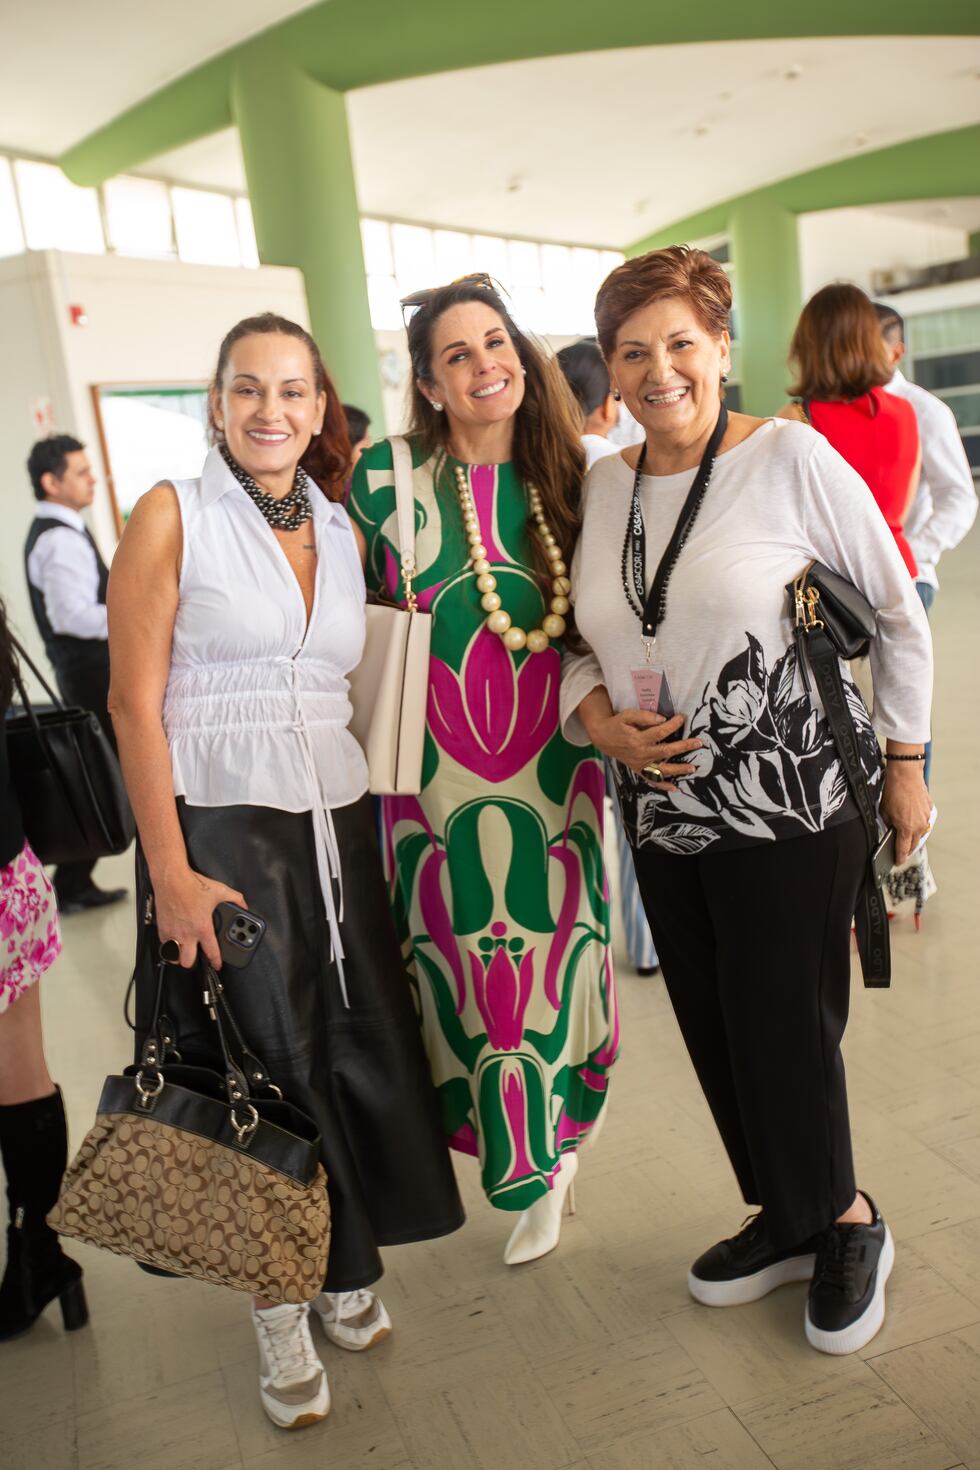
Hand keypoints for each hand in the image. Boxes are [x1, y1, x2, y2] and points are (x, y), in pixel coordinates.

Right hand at [153, 866, 246, 968]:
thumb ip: (236, 899)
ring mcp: (173, 932)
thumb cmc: (192, 884)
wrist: (171, 878)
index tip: (217, 965)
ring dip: (178, 956)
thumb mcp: (220, 890)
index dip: (216, 961)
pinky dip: (168, 945)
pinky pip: (164, 944)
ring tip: (184, 951)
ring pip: (173, 956)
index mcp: (202, 927)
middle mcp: (187, 933)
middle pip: (187, 962)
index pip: (211, 952)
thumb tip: (244, 905)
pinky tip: (174, 940)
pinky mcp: (162, 928)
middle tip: (196, 957)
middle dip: (193, 963)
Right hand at [585, 708, 702, 791]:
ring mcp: (640, 764)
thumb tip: (663, 720)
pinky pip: (651, 780)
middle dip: (684, 747)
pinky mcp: (639, 769)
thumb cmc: (617, 724)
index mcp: (637, 739)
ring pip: (662, 769)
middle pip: (666, 751)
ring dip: (679, 769)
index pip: (660, 732)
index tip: (682, 718)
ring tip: (693, 768)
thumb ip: (645, 716)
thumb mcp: (627, 715)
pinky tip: (674, 788)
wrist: (603, 738)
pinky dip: (662, 785)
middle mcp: (640, 754)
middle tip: (698, 743)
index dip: (673, 725)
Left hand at [880, 763, 931, 864]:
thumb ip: (889, 824)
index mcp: (906, 829)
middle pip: (913, 843)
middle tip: (901, 852)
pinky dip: (918, 822)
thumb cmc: (894, 792)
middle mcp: (919, 826)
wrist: (906, 776)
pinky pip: (924, 820)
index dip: (899, 858)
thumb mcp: (884, 812)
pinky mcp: (929, 809)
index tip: (897, 862)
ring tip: (906, 837)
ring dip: (913, 835)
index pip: (903, 850)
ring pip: (920, 832)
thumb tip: (891, 830)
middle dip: (907, 849)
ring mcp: (926, 818)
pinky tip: (911, 819)